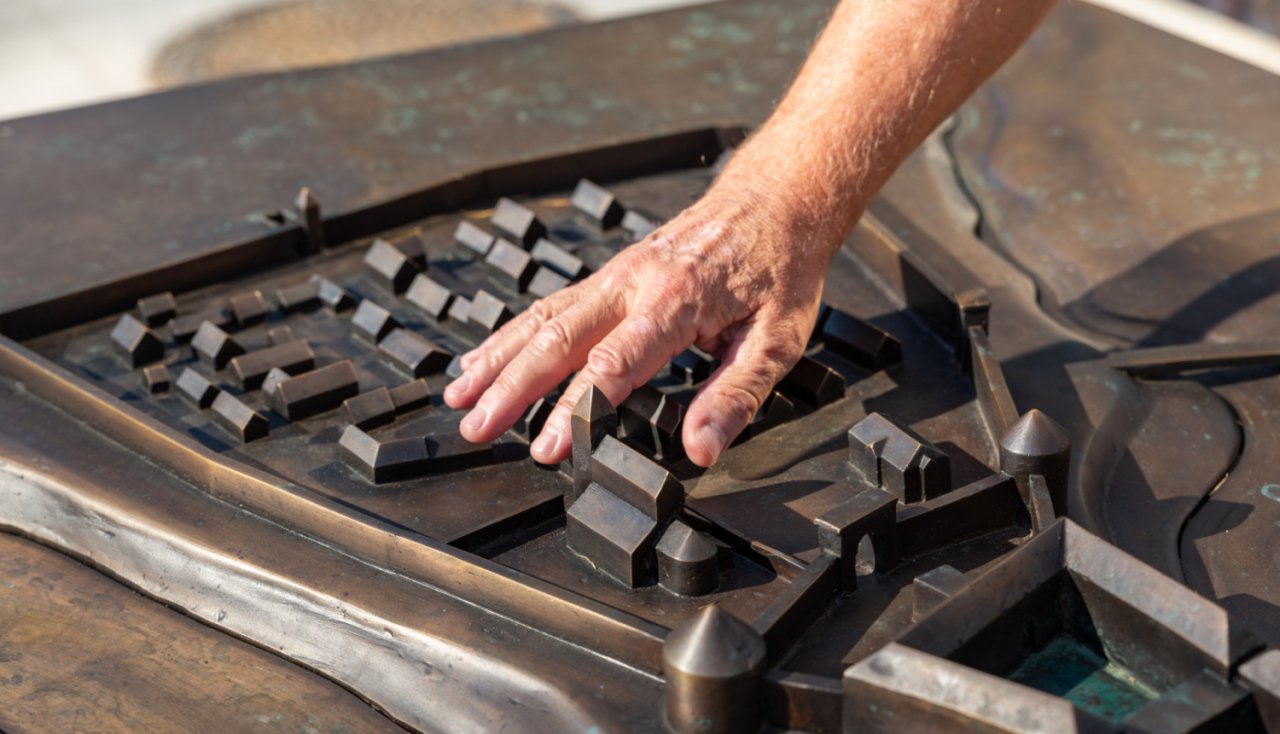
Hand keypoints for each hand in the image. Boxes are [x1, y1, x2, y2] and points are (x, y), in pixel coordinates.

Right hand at [443, 173, 846, 467]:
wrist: (777, 198)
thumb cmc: (780, 269)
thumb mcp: (777, 340)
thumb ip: (736, 396)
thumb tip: (701, 448)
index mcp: (675, 303)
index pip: (613, 365)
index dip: (577, 411)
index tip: (548, 449)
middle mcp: (634, 284)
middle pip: (558, 340)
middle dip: (512, 389)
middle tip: (476, 431)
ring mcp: (615, 276)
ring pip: (542, 319)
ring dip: (497, 360)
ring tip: (459, 399)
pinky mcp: (610, 275)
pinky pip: (550, 305)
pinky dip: (511, 334)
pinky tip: (484, 358)